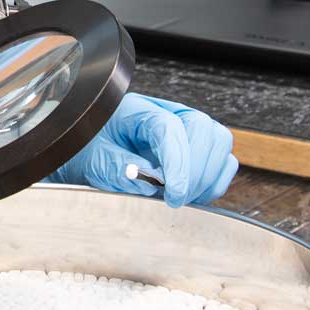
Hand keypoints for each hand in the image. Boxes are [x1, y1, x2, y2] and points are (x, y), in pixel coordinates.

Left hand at [46, 94, 237, 206]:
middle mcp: (167, 112)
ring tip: (183, 198)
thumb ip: (115, 168)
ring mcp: (185, 127)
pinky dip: (214, 181)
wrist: (86, 148)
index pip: (170, 128)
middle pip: (203, 129)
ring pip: (219, 141)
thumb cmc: (89, 149)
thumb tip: (146, 183)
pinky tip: (193, 195)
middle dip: (196, 170)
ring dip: (207, 176)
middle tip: (176, 200)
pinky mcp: (196, 146)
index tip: (174, 194)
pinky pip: (222, 159)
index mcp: (137, 109)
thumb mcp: (92, 159)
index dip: (178, 162)